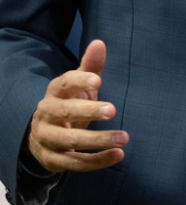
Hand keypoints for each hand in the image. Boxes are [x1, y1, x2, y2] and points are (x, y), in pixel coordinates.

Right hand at [27, 40, 127, 172]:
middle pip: (66, 113)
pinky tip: (117, 155)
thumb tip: (99, 42)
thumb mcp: (79, 85)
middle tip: (113, 110)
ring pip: (70, 141)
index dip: (80, 81)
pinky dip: (97, 161)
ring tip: (124, 138)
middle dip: (89, 111)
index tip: (99, 80)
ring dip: (98, 140)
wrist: (42, 134)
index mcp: (55, 92)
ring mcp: (47, 139)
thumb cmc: (69, 102)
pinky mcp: (51, 160)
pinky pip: (74, 162)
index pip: (65, 83)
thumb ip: (90, 66)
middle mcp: (46, 115)